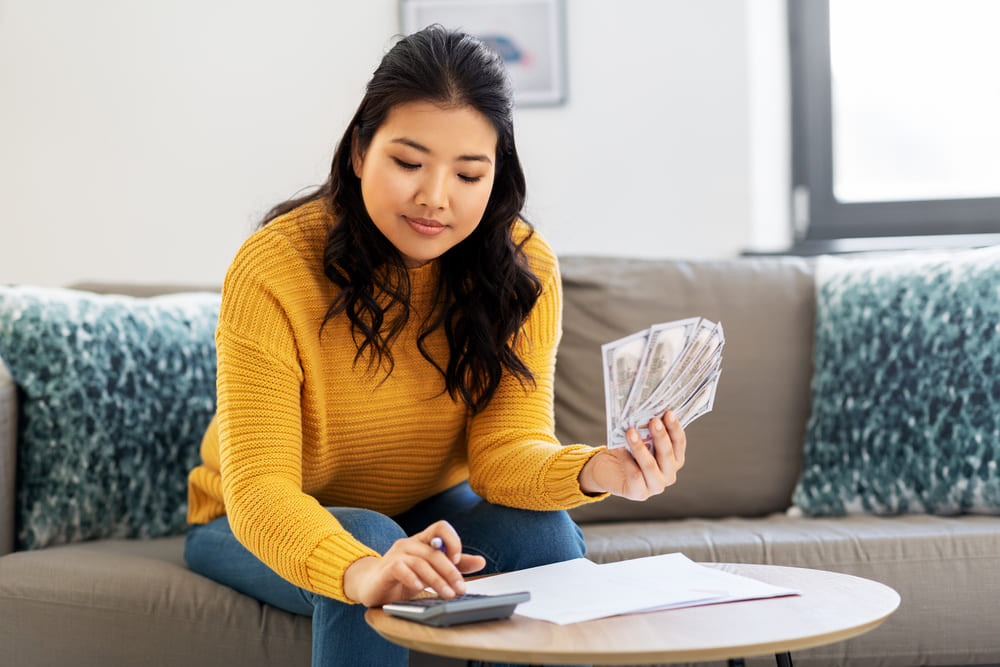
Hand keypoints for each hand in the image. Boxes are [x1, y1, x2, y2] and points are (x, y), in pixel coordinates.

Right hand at [342, 520, 485, 606]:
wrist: (372, 586)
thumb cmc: (404, 577)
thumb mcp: (432, 571)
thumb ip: (455, 565)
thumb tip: (481, 562)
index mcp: (422, 540)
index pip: (440, 527)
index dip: (452, 541)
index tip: (457, 561)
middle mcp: (409, 543)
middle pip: (434, 551)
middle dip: (450, 571)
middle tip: (461, 589)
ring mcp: (396, 554)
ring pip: (421, 561)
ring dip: (437, 580)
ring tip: (448, 594)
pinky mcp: (386, 568)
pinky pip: (401, 568)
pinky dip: (412, 578)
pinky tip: (419, 588)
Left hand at [578, 411, 686, 499]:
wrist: (607, 469)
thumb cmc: (627, 450)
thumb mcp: (640, 439)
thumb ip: (646, 431)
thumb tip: (648, 414)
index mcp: (674, 459)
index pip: (679, 443)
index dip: (675, 428)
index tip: (668, 413)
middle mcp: (669, 474)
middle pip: (667, 454)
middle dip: (661, 436)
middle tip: (653, 421)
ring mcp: (655, 486)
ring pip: (650, 465)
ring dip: (640, 447)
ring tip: (630, 432)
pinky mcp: (639, 493)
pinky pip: (634, 475)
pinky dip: (626, 459)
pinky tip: (619, 447)